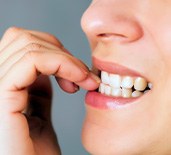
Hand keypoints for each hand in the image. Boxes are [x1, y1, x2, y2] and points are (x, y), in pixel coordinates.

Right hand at [0, 27, 99, 154]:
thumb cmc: (36, 154)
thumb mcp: (39, 115)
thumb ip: (38, 90)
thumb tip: (49, 67)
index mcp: (2, 86)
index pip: (22, 45)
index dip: (55, 52)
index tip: (80, 73)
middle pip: (23, 39)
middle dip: (61, 52)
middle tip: (83, 75)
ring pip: (28, 44)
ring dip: (65, 59)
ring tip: (83, 80)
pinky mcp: (0, 97)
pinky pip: (30, 61)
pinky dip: (60, 64)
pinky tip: (74, 84)